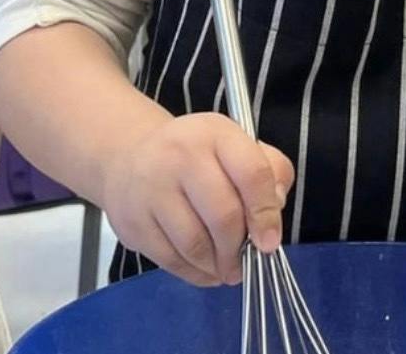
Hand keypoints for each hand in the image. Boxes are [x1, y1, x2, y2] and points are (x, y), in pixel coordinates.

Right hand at [101, 112, 294, 286]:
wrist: (130, 156)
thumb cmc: (198, 154)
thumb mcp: (238, 146)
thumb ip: (271, 171)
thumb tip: (275, 208)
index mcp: (217, 134)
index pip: (252, 174)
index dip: (266, 213)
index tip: (270, 242)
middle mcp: (181, 157)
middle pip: (223, 215)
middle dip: (240, 247)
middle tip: (248, 261)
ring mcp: (152, 190)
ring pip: (195, 243)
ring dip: (217, 264)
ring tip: (228, 268)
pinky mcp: (133, 222)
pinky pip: (169, 259)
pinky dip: (194, 272)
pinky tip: (206, 269)